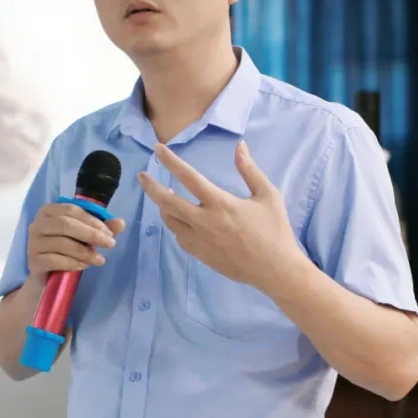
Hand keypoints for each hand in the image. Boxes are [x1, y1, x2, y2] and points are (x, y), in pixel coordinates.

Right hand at [26, 203, 124, 284]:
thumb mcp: (83, 236)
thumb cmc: (65, 249)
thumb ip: (100, 228)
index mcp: (49, 211)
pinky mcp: (33, 261)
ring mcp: (33, 243)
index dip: (92, 220)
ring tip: (99, 260)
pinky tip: (83, 266)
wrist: (46, 275)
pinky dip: (72, 263)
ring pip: (61, 243)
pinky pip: (54, 260)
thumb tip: (121, 223)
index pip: (71, 210)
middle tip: (110, 244)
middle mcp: (37, 224)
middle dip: (91, 234)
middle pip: (66, 225)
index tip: (109, 232)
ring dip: (85, 252)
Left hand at [138, 140, 305, 291]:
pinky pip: (180, 237)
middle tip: (142, 176)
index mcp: (220, 204)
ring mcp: (200, 241)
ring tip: (165, 196)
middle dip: (151, 187)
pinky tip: (182, 219)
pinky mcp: (201, 255)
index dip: (171, 161)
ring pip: (171, 221)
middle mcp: (205, 222)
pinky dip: (177, 225)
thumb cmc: (274, 230)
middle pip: (168, 202)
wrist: (276, 270)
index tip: (157, 149)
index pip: (189, 177)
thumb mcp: (267, 195)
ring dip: (164, 206)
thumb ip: (249, 170)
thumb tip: (239, 146)